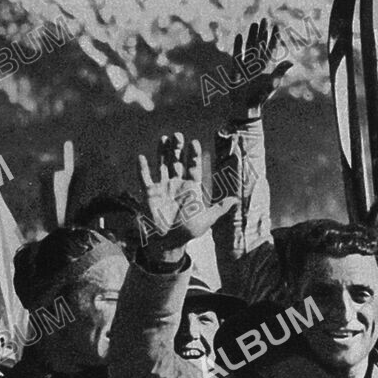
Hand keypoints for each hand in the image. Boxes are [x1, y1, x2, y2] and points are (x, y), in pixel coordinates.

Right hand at [138, 133, 236, 261]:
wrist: (169, 242)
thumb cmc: (188, 231)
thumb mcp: (206, 220)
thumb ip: (220, 208)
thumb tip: (236, 200)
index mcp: (191, 187)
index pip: (193, 166)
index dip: (194, 154)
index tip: (194, 143)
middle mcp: (177, 183)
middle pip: (177, 161)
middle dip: (178, 148)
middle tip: (178, 135)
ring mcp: (162, 187)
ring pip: (162, 164)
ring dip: (162, 152)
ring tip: (164, 138)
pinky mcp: (149, 193)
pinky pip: (144, 178)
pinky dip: (142, 168)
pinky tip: (141, 157)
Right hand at [230, 19, 293, 118]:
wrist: (245, 106)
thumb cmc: (260, 96)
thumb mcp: (272, 83)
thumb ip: (280, 71)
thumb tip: (291, 61)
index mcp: (266, 67)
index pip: (271, 48)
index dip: (273, 38)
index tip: (276, 26)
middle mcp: (257, 64)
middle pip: (260, 44)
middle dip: (262, 32)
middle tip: (264, 19)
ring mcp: (246, 65)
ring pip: (250, 47)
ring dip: (251, 35)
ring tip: (254, 24)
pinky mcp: (236, 69)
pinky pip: (237, 54)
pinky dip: (238, 46)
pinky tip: (239, 36)